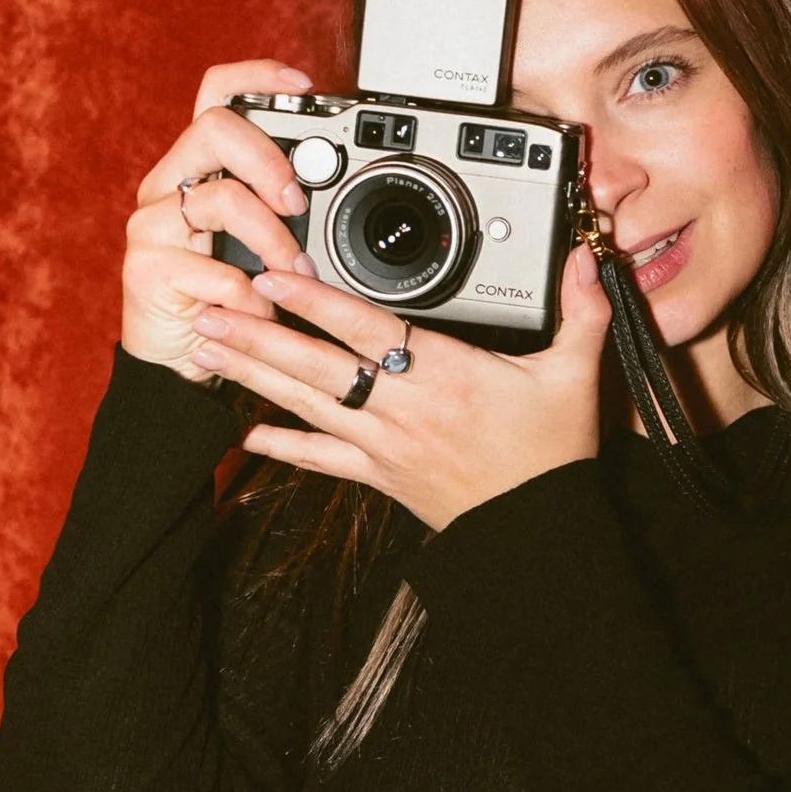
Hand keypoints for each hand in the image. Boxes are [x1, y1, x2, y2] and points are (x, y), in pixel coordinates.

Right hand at [122, 64, 321, 379]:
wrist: (175, 361)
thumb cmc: (220, 296)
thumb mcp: (252, 242)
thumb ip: (277, 207)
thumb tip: (331, 184)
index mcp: (192, 168)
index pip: (213, 94)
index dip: (255, 76)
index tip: (302, 85)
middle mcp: (164, 187)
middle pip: (213, 129)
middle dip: (269, 161)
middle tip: (296, 203)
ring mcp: (150, 227)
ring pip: (221, 199)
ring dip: (273, 240)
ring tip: (291, 274)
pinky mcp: (146, 270)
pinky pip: (218, 271)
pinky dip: (253, 297)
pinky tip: (259, 313)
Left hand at [192, 246, 611, 533]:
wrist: (535, 532)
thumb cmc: (552, 455)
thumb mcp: (574, 377)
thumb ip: (581, 312)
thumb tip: (585, 259)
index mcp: (444, 375)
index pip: (365, 329)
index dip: (316, 301)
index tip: (273, 276)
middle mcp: (401, 408)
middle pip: (314, 365)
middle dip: (255, 335)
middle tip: (205, 307)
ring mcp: (382, 445)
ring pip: (304, 404)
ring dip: (251, 375)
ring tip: (204, 348)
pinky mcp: (378, 476)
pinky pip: (320, 460)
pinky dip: (279, 448)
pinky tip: (240, 434)